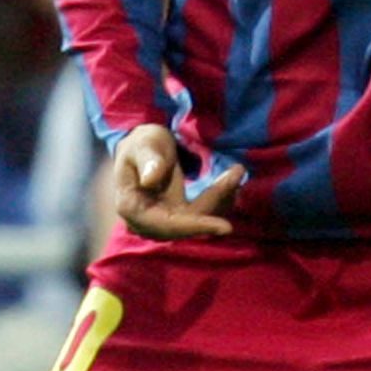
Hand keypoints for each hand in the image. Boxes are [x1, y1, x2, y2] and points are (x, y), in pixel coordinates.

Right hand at [113, 125, 241, 239]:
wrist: (143, 150)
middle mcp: (149, 221)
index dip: (196, 227)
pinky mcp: (181, 216)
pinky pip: (206, 213)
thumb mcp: (143, 143)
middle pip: (190, 223)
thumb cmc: (141, 144)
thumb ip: (147, 159)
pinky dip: (222, 198)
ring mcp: (166, 221)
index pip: (167, 225)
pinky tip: (232, 177)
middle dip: (217, 200)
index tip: (227, 227)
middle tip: (238, 171)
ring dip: (223, 197)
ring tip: (236, 170)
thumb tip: (150, 180)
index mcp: (133, 207)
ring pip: (201, 218)